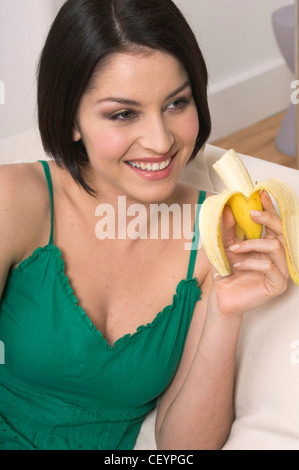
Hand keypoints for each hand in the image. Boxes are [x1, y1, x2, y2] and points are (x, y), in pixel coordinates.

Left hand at [212, 190, 288, 317]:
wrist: (221, 297)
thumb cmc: (226, 271)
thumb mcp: (223, 245)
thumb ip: (227, 229)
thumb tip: (226, 208)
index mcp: (267, 244)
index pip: (273, 223)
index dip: (269, 207)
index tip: (261, 193)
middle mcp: (277, 255)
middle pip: (282, 231)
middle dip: (268, 218)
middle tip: (252, 212)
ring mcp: (280, 270)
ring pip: (276, 247)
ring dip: (253, 244)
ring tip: (234, 249)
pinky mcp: (277, 285)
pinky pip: (270, 267)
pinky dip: (252, 263)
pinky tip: (238, 265)